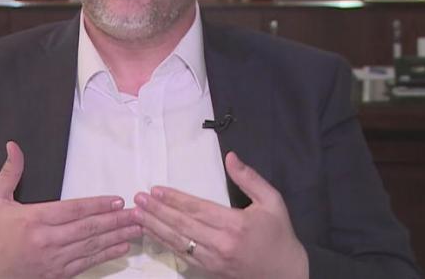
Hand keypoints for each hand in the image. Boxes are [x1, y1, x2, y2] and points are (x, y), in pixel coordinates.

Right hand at [0, 141, 141, 278]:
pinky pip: (86, 264)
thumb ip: (9, 172)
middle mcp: (46, 240)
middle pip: (88, 229)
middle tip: (137, 214)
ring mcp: (53, 260)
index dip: (97, 205)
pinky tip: (121, 248)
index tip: (117, 200)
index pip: (73, 210)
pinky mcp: (57, 274)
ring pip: (91, 247)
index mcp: (34, 219)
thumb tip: (13, 146)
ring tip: (136, 229)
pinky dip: (105, 256)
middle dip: (116, 220)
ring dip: (117, 237)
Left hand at [132, 151, 307, 278]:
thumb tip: (230, 157)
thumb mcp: (272, 201)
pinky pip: (183, 256)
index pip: (197, 209)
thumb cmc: (279, 235)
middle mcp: (221, 244)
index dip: (174, 199)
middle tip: (137, 199)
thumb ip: (250, 178)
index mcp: (235, 224)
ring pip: (178, 242)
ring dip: (155, 227)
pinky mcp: (210, 271)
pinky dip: (165, 244)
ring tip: (138, 215)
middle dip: (157, 211)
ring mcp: (213, 260)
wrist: (286, 274)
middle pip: (182, 225)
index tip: (155, 190)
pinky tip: (153, 234)